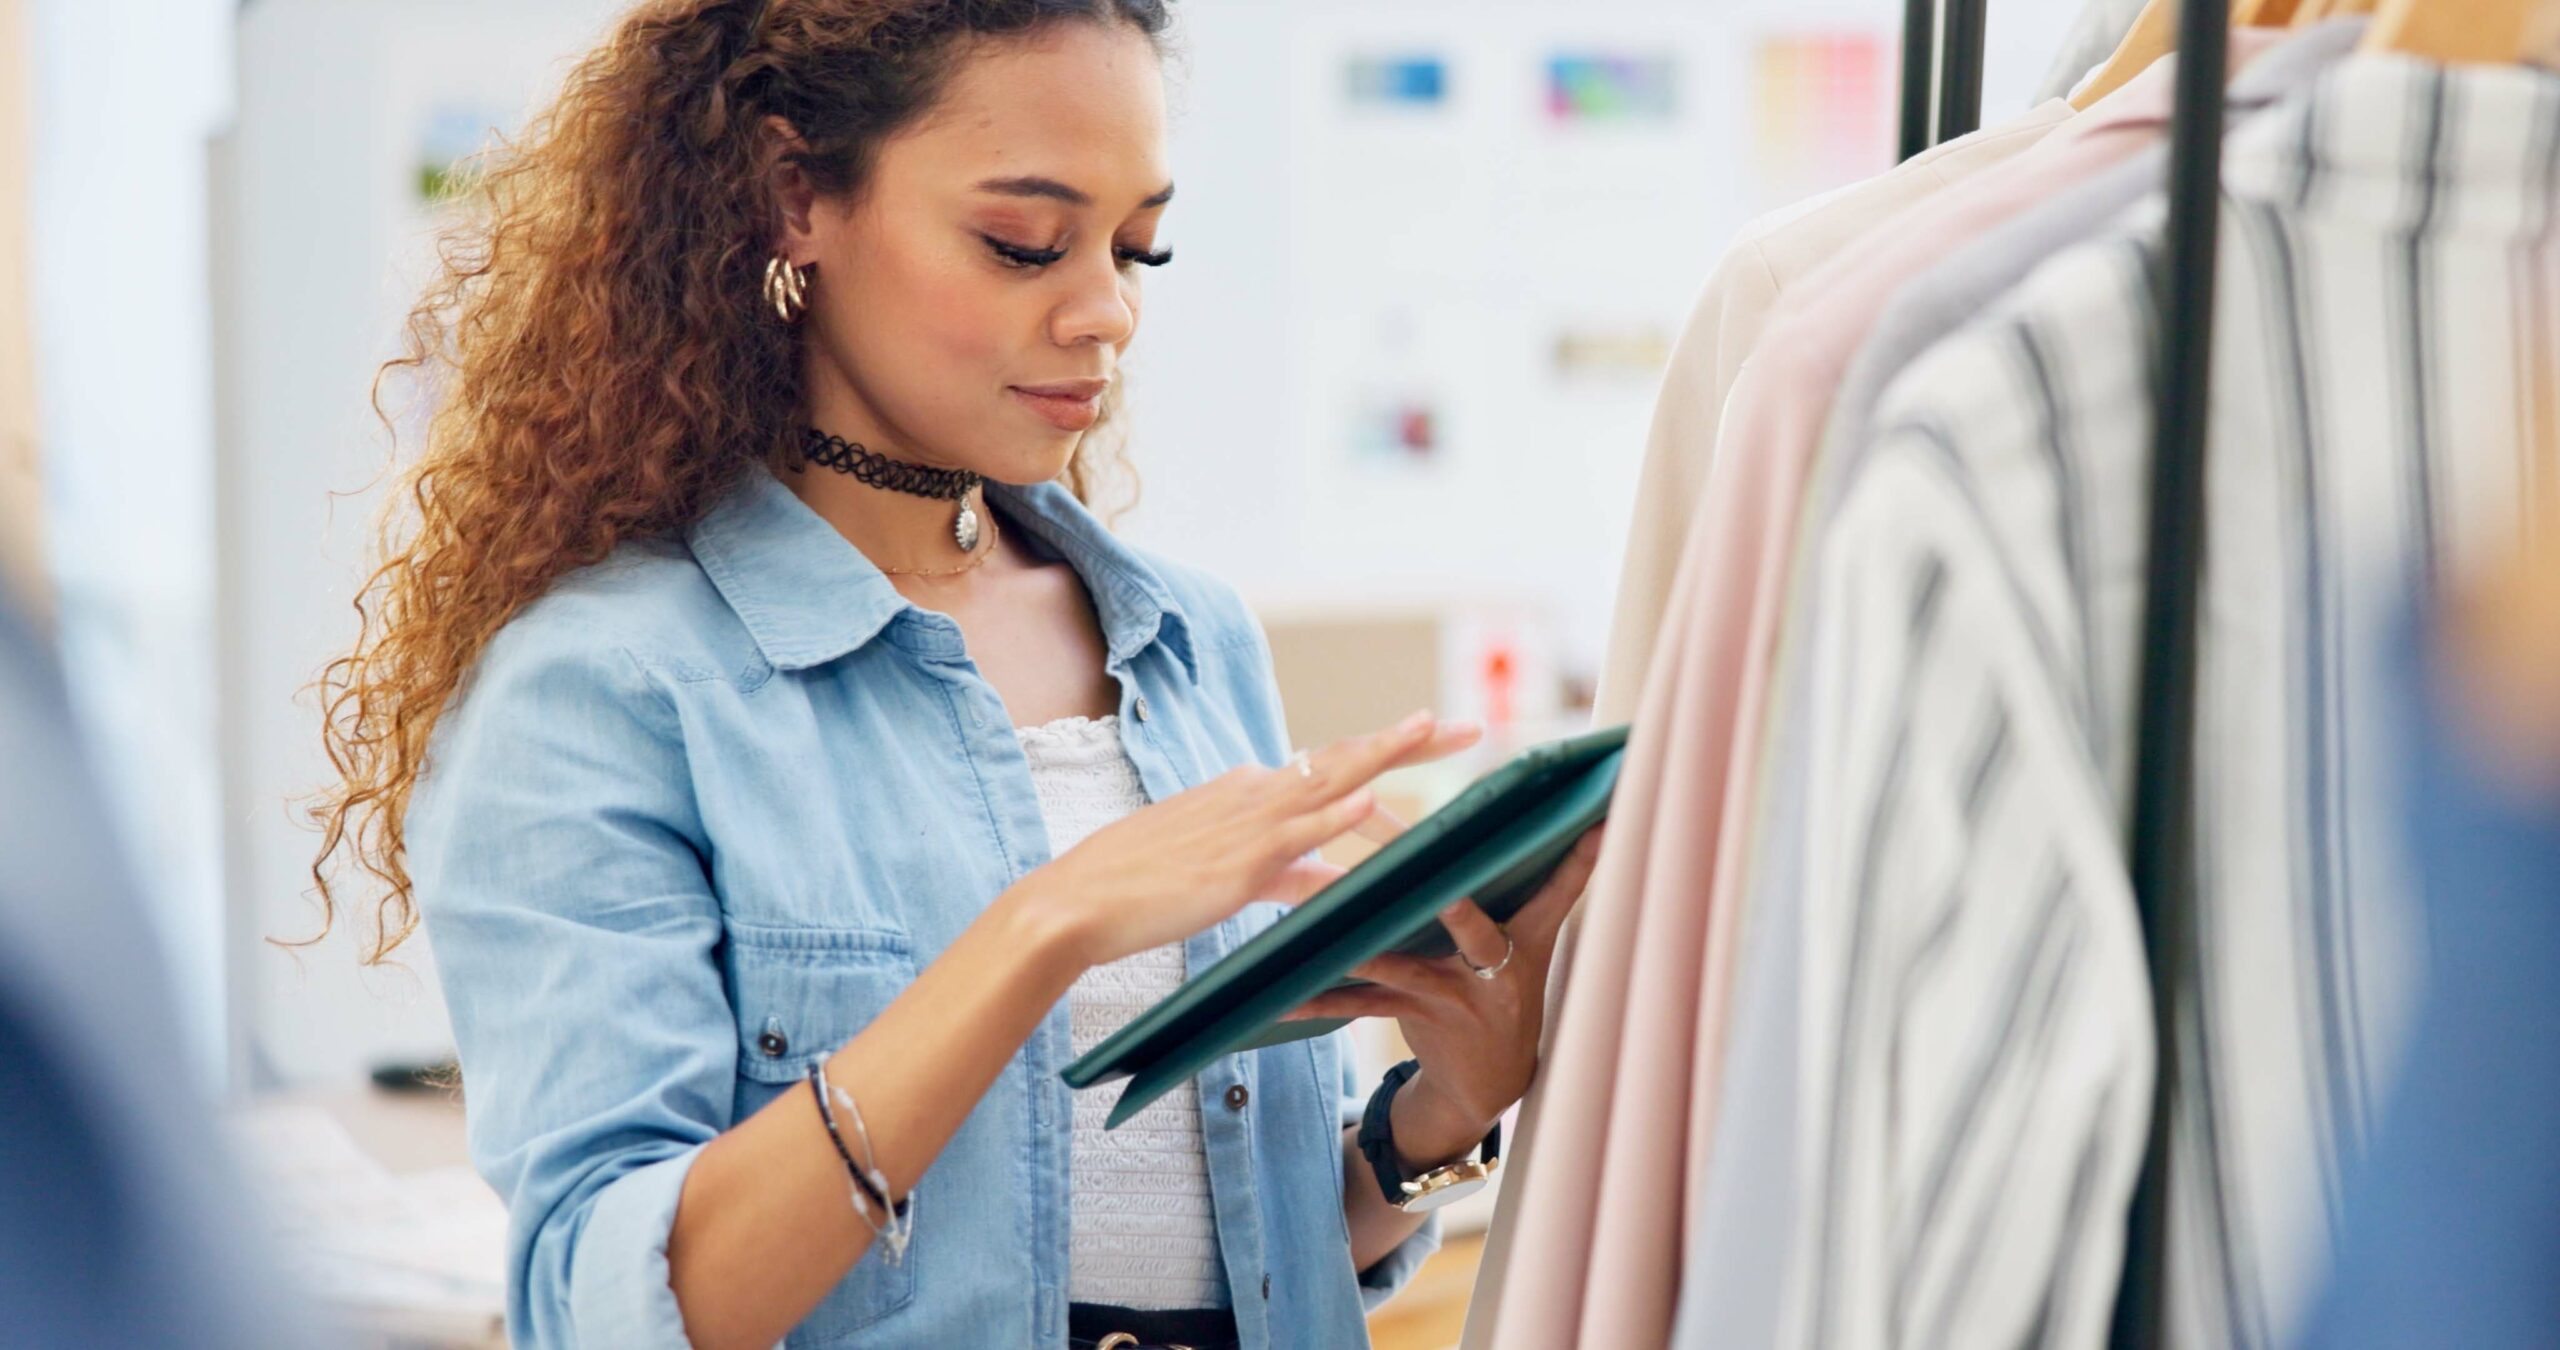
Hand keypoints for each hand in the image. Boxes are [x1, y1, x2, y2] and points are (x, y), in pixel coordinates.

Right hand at [1018, 710, 1483, 969]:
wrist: (1076, 901)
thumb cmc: (1137, 890)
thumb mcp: (1222, 876)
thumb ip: (1282, 874)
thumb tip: (1329, 880)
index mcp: (1246, 792)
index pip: (1330, 764)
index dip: (1384, 749)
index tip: (1431, 733)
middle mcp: (1252, 794)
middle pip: (1344, 758)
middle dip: (1409, 741)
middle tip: (1467, 724)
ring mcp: (1248, 825)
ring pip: (1331, 781)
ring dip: (1385, 753)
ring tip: (1434, 727)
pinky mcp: (1239, 863)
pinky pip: (1297, 834)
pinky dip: (1336, 811)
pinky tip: (1371, 793)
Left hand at [1281, 820, 1607, 1168]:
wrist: (1484, 1084)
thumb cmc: (1500, 990)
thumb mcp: (1528, 945)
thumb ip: (1534, 885)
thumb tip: (1565, 819)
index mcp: (1527, 938)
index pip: (1558, 892)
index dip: (1578, 860)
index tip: (1596, 826)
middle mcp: (1495, 969)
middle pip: (1468, 924)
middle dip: (1448, 900)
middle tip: (1432, 876)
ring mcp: (1455, 998)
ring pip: (1401, 965)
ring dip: (1360, 947)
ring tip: (1324, 930)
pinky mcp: (1416, 1020)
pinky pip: (1361, 1007)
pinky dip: (1319, 1000)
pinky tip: (1282, 995)